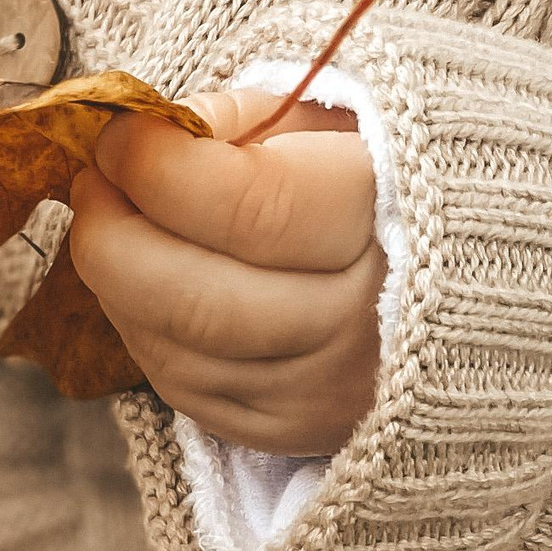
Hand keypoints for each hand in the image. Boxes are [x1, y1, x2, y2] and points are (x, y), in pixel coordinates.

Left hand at [66, 86, 384, 456]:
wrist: (459, 278)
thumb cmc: (377, 177)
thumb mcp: (332, 120)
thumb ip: (242, 121)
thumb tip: (150, 134)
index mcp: (388, 224)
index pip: (252, 209)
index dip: (161, 170)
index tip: (120, 133)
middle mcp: (362, 325)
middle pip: (199, 303)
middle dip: (115, 238)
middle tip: (92, 184)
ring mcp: (322, 391)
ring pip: (177, 352)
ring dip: (117, 284)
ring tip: (112, 223)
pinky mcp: (286, 431)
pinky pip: (181, 388)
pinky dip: (141, 328)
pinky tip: (144, 280)